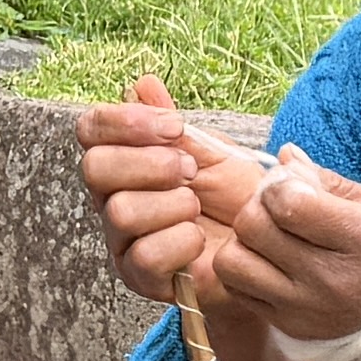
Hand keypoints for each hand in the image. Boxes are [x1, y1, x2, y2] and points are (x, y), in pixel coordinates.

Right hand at [78, 75, 247, 311]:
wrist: (268, 248)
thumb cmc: (237, 201)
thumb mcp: (214, 153)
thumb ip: (176, 127)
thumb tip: (143, 84)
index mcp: (123, 161)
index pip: (91, 129)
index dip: (125, 121)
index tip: (174, 126)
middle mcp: (112, 198)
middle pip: (95, 168)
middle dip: (150, 163)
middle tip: (190, 171)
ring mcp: (122, 240)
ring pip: (121, 212)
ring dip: (173, 204)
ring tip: (198, 209)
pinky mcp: (139, 277)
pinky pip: (145, 255)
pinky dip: (182, 242)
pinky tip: (200, 240)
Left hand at [192, 153, 360, 353]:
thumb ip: (332, 183)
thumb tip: (287, 157)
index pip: (289, 203)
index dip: (279, 184)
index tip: (292, 186)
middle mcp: (331, 279)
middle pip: (253, 227)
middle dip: (257, 206)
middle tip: (276, 208)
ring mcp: (306, 308)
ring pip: (233, 263)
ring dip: (243, 242)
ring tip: (267, 239)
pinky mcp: (290, 327)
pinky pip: (238, 291)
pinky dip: (246, 271)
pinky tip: (270, 264)